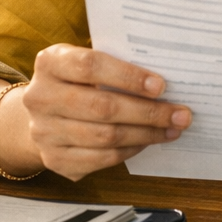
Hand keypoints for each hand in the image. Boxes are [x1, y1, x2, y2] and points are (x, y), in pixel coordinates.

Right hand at [2, 45, 191, 180]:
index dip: (128, 76)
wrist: (42, 113)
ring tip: (173, 129)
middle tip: (181, 114)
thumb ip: (118, 63)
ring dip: (146, 134)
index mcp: (50, 63)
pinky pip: (101, 158)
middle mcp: (40, 97)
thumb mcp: (88, 62)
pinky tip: (148, 141)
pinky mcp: (53, 158)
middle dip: (148, 112)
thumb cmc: (79, 81)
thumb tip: (167, 79)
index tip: (162, 86)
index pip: (90, 66)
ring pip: (105, 136)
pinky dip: (130, 150)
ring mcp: (43, 131)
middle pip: (102, 107)